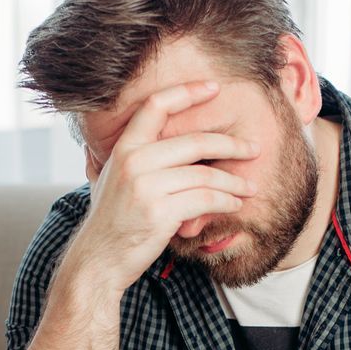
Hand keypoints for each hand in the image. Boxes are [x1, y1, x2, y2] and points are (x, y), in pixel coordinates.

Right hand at [57, 80, 261, 292]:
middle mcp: (133, 162)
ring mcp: (146, 187)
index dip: (188, 92)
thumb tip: (142, 143)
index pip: (157, 105)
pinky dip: (226, 202)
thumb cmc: (110, 222)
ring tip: (249, 187)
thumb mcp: (111, 181)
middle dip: (231, 146)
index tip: (214, 88)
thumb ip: (128, 159)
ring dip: (234, 182)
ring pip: (206, 175)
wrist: (97, 261)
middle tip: (253, 149)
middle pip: (195, 142)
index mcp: (123, 148)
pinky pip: (205, 200)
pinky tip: (235, 205)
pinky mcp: (160, 212)